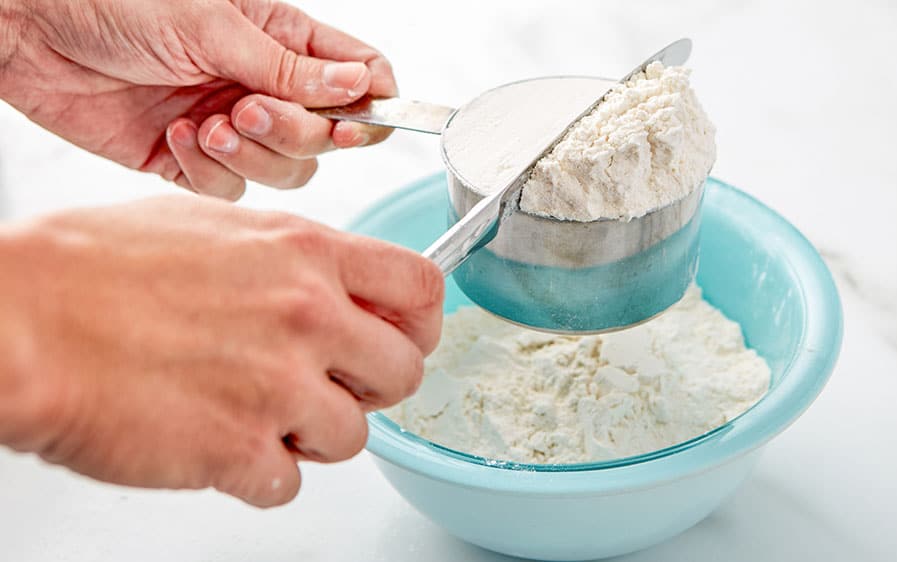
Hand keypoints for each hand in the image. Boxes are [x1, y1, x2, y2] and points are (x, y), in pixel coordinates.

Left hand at [0, 0, 396, 199]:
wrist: (28, 31)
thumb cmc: (112, 0)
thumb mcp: (214, 24)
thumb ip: (290, 69)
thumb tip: (359, 88)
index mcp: (282, 38)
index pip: (360, 77)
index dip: (371, 106)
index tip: (355, 123)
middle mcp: (264, 84)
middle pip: (326, 136)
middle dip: (293, 132)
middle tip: (248, 109)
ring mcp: (232, 125)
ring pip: (286, 171)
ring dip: (252, 154)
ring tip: (209, 123)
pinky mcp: (193, 160)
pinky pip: (231, 189)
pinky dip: (209, 171)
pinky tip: (176, 136)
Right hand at [0, 197, 442, 506]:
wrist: (23, 321)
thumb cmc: (91, 269)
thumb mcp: (212, 229)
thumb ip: (288, 259)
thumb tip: (328, 283)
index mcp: (304, 253)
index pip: (419, 287)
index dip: (422, 322)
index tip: (405, 337)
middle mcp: (305, 315)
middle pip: (404, 371)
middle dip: (372, 388)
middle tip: (330, 387)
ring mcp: (277, 385)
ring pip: (354, 437)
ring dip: (313, 436)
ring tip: (259, 415)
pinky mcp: (238, 450)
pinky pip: (288, 484)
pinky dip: (260, 475)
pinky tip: (221, 444)